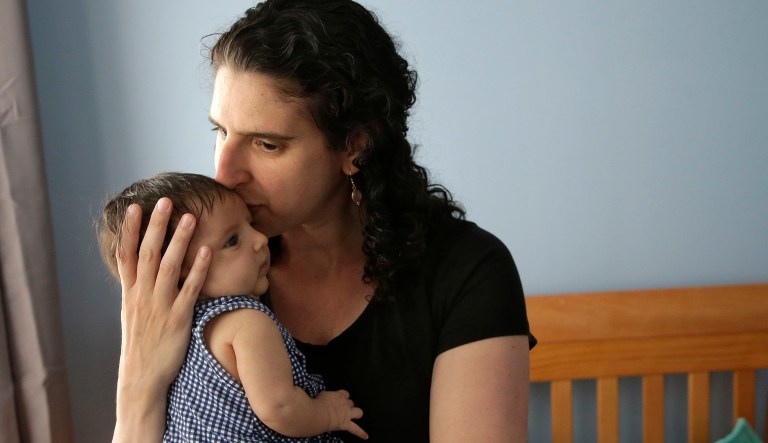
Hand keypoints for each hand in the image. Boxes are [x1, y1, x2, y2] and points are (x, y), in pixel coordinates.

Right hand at [113, 198, 209, 437]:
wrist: (142, 377)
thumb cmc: (141, 344)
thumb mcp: (133, 313)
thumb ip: (138, 289)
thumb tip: (141, 270)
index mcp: (130, 292)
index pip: (126, 254)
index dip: (129, 229)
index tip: (135, 207)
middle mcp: (142, 295)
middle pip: (148, 253)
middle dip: (157, 225)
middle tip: (166, 201)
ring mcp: (160, 305)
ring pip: (169, 266)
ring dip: (180, 240)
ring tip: (190, 217)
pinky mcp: (179, 318)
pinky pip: (190, 289)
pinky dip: (198, 269)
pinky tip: (208, 251)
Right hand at [317, 390, 367, 439]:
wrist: (318, 413)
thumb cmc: (318, 404)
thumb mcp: (322, 395)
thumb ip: (327, 396)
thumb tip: (325, 397)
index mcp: (339, 395)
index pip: (345, 394)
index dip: (344, 397)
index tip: (341, 398)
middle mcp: (345, 404)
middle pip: (351, 403)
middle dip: (348, 405)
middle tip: (343, 409)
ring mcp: (347, 414)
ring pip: (358, 412)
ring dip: (357, 414)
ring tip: (355, 416)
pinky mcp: (346, 424)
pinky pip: (356, 429)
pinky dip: (361, 433)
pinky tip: (365, 436)